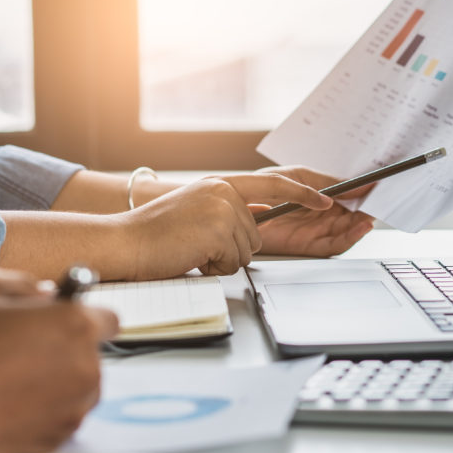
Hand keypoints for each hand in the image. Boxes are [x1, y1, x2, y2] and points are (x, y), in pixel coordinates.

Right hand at [0, 266, 117, 452]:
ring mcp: (70, 410)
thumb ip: (23, 282)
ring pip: (77, 386)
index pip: (108, 318)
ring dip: (56, 377)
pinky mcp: (53, 440)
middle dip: (65, 345)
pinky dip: (43, 406)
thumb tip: (44, 293)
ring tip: (7, 372)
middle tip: (21, 343)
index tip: (61, 315)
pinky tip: (4, 397)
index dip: (82, 313)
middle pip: (91, 353)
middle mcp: (83, 370)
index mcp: (74, 325)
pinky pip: (60, 414)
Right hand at [120, 173, 333, 277]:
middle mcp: (224, 191)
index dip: (303, 193)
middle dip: (233, 250)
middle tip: (198, 246)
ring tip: (191, 250)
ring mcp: (223, 209)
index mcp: (219, 184)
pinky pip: (234, 263)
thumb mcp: (195, 210)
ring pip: (248, 251)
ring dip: (222, 260)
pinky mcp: (219, 230)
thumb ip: (225, 211)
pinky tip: (190, 257)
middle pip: (257, 234)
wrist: (124, 242)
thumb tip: (254, 221)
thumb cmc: (153, 236)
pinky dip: (213, 268)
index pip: (272, 184)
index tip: (328, 199)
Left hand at [253, 165, 374, 255]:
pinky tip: (360, 228)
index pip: (350, 196)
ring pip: (348, 231)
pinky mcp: (310, 245)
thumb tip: (356, 185)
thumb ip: (329, 183)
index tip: (381, 188)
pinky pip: (335, 245)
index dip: (366, 193)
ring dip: (362, 225)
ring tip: (372, 216)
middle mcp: (322, 214)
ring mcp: (317, 230)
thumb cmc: (264, 186)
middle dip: (368, 211)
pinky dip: (350, 238)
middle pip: (353, 216)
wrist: (241, 206)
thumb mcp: (302, 177)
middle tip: (381, 204)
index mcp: (321, 195)